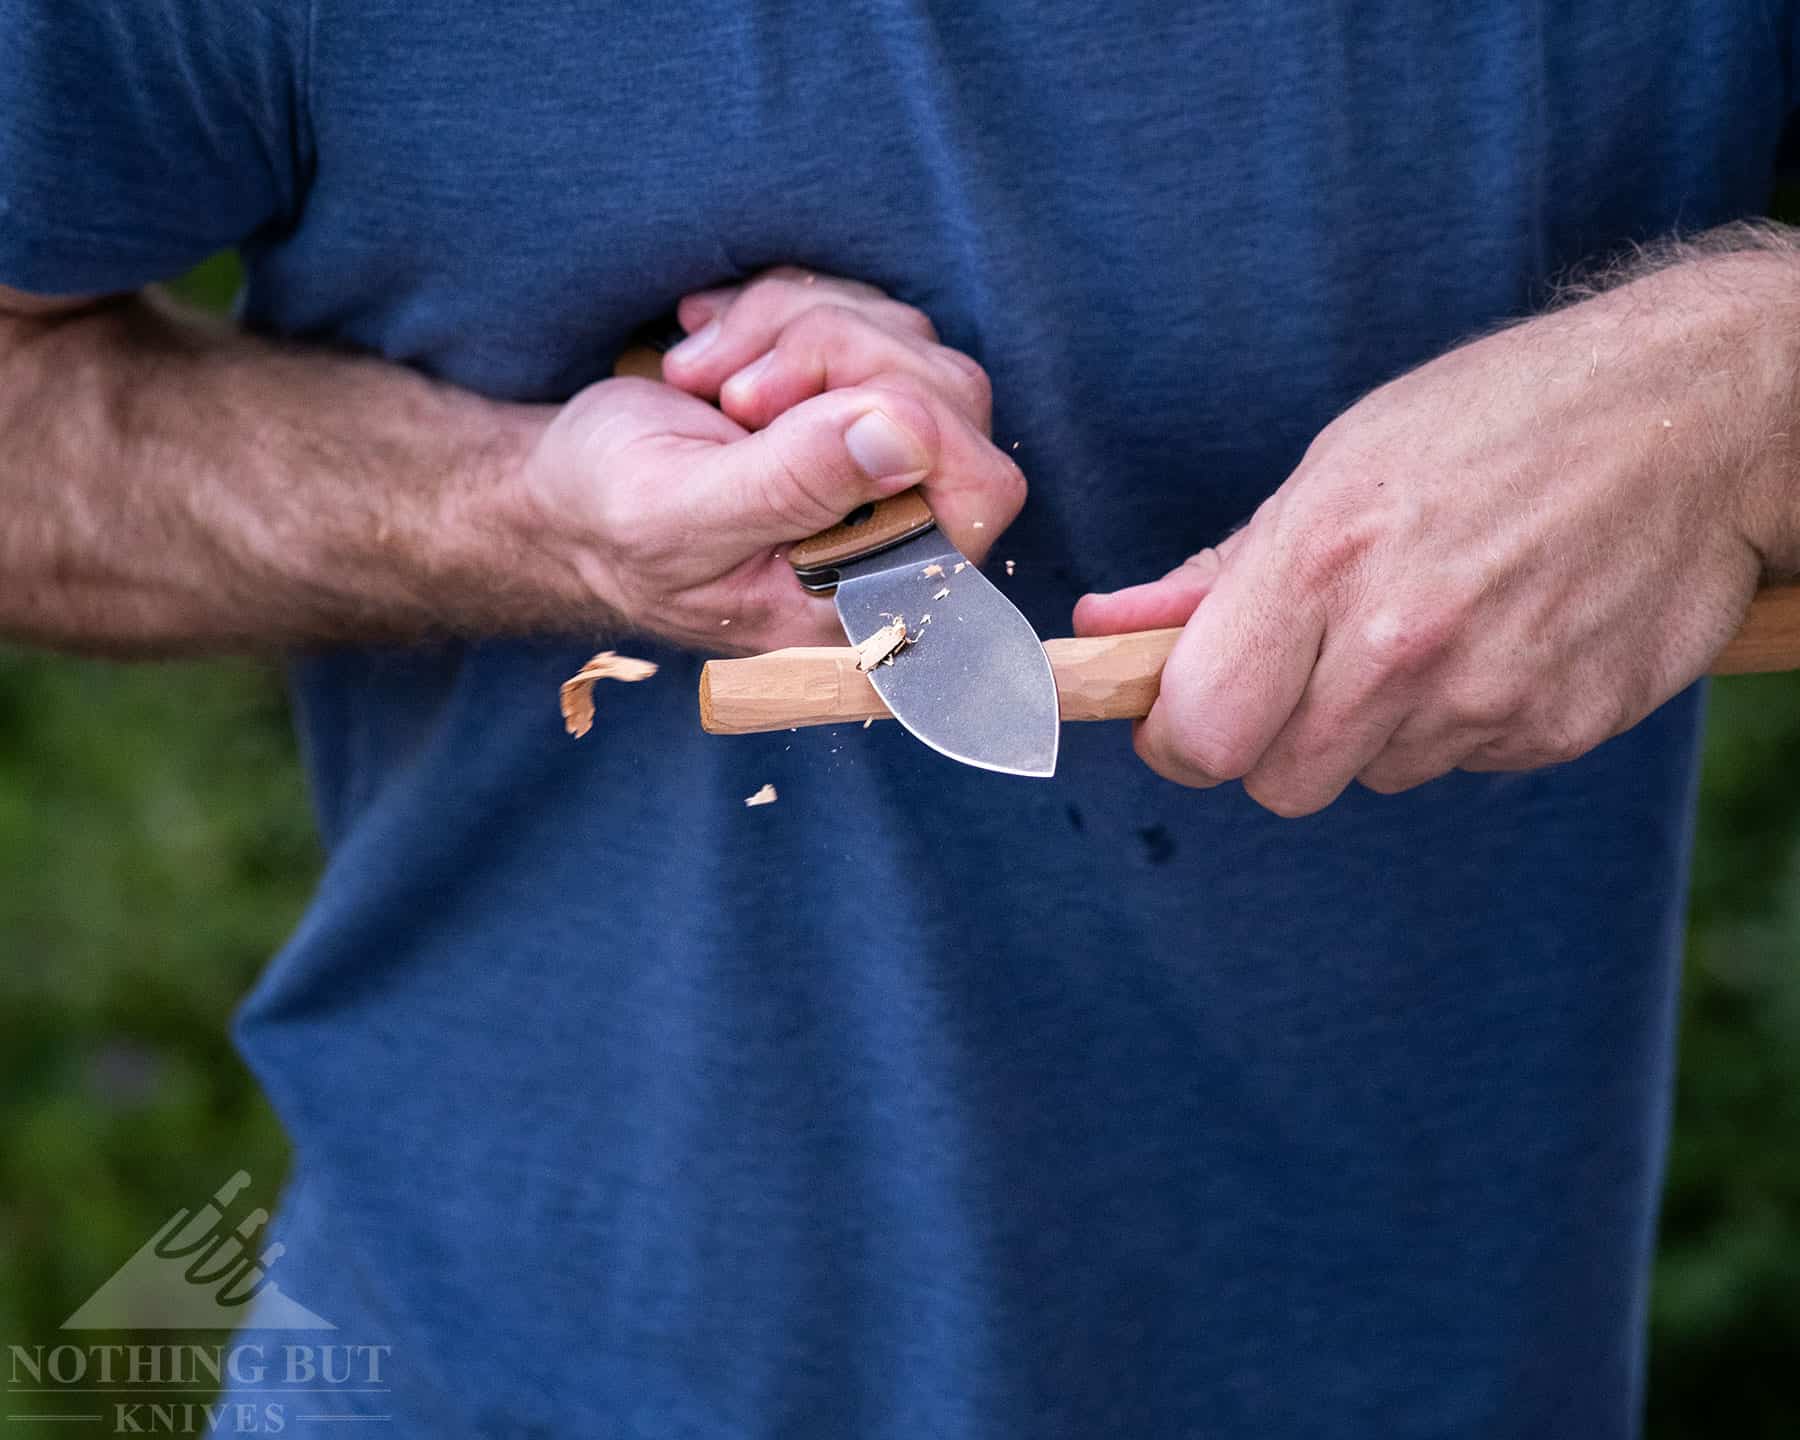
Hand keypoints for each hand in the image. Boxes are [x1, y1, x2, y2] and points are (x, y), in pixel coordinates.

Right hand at [516, 269, 1022, 653]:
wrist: (566, 493)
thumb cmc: (610, 523)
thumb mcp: (680, 513)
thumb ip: (792, 486)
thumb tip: (906, 437)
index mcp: (877, 591)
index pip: (982, 488)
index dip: (907, 420)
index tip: (778, 406)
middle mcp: (903, 528)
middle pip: (949, 394)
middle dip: (827, 359)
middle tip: (730, 393)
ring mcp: (890, 457)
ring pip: (906, 341)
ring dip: (790, 332)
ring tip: (704, 378)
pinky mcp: (859, 393)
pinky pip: (864, 310)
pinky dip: (781, 311)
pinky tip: (716, 350)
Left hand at [1075, 249, 1799, 814]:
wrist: (1693, 413)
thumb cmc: (1492, 422)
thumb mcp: (1334, 466)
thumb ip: (1214, 574)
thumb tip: (1103, 630)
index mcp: (1319, 557)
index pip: (1199, 728)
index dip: (1177, 739)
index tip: (1183, 719)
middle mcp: (1398, 637)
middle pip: (1277, 784)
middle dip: (1273, 743)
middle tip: (1314, 670)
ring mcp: (1485, 691)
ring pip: (1372, 776)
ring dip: (1377, 728)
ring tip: (1433, 625)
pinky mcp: (1558, 728)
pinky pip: (1463, 764)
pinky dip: (1465, 722)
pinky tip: (1502, 637)